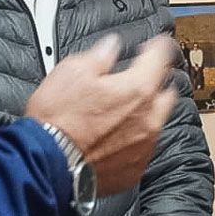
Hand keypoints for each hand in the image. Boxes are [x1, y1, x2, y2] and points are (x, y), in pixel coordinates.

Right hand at [25, 34, 176, 194]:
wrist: (47, 165)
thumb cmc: (57, 121)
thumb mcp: (72, 71)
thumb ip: (99, 55)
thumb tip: (110, 47)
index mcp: (138, 90)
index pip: (162, 57)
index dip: (159, 45)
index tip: (157, 44)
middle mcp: (148, 120)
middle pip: (167, 93)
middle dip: (157, 82)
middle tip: (142, 77)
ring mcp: (143, 148)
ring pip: (156, 123)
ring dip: (146, 113)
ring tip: (124, 109)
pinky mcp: (133, 171)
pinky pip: (142, 149)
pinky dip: (133, 141)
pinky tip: (115, 138)